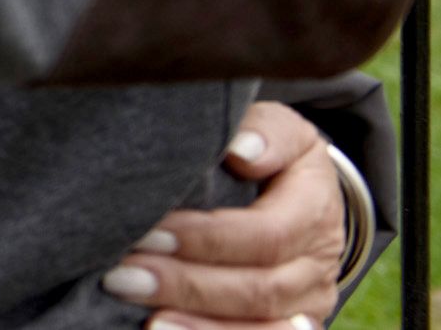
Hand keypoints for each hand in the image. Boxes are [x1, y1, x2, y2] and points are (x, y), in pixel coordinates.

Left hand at [98, 102, 345, 327]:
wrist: (297, 196)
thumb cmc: (269, 154)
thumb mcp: (277, 131)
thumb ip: (264, 132)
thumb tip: (242, 151)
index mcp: (316, 210)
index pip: (267, 235)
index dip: (207, 239)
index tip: (147, 232)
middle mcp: (318, 266)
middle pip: (260, 289)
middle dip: (187, 285)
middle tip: (122, 277)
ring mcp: (308, 306)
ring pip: (265, 329)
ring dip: (200, 327)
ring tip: (145, 321)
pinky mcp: (291, 329)